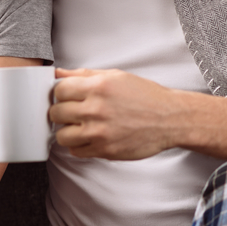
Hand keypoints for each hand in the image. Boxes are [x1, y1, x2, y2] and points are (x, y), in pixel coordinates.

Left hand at [49, 68, 180, 159]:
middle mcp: (97, 109)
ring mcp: (100, 132)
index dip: (61, 93)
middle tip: (72, 112)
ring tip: (79, 127)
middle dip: (61, 112)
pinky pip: (76, 151)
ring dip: (67, 131)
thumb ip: (84, 75)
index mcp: (99, 87)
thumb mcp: (116, 76)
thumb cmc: (145, 96)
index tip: (67, 97)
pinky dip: (79, 145)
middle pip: (56, 113)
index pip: (59, 90)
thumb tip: (58, 74)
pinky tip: (89, 138)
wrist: (170, 119)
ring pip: (62, 135)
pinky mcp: (105, 150)